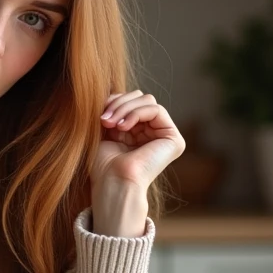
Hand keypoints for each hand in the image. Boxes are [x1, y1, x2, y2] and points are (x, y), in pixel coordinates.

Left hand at [90, 91, 185, 234]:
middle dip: (119, 103)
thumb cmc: (104, 164)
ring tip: (110, 123)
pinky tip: (123, 127)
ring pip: (148, 101)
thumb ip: (114, 109)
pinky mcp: (174, 140)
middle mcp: (154, 133)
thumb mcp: (106, 129)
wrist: (111, 182)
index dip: (115, 101)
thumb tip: (112, 90)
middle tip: (104, 119)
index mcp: (139, 132)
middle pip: (141, 97)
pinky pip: (156, 110)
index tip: (99, 114)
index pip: (131, 101)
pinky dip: (136, 113)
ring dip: (125, 108)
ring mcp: (165, 136)